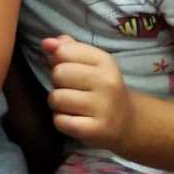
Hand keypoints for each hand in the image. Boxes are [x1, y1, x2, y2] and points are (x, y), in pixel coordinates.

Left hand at [43, 35, 132, 150]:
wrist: (127, 121)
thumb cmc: (101, 88)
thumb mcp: (90, 63)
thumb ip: (67, 48)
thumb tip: (46, 43)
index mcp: (104, 61)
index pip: (64, 51)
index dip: (59, 61)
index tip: (71, 70)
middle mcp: (106, 82)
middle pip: (58, 74)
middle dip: (58, 83)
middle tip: (72, 90)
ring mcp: (103, 107)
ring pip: (56, 98)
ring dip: (58, 104)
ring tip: (72, 106)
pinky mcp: (95, 130)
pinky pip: (60, 121)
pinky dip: (61, 121)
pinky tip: (75, 120)